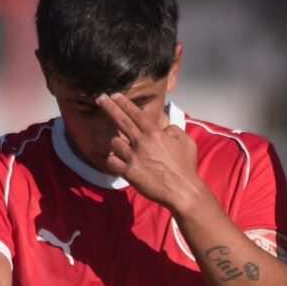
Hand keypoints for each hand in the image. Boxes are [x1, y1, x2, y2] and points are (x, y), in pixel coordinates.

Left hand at [97, 93, 200, 210]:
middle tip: (100, 99)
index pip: (136, 113)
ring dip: (116, 144)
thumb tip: (165, 129)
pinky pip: (112, 162)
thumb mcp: (186, 142)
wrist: (182, 190)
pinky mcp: (129, 172)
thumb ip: (174, 130)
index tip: (115, 96)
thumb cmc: (186, 167)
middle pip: (121, 120)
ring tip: (121, 147)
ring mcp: (134, 157)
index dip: (124, 103)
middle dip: (109, 107)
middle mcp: (142, 142)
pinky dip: (112, 160)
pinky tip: (115, 161)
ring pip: (114, 143)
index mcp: (155, 133)